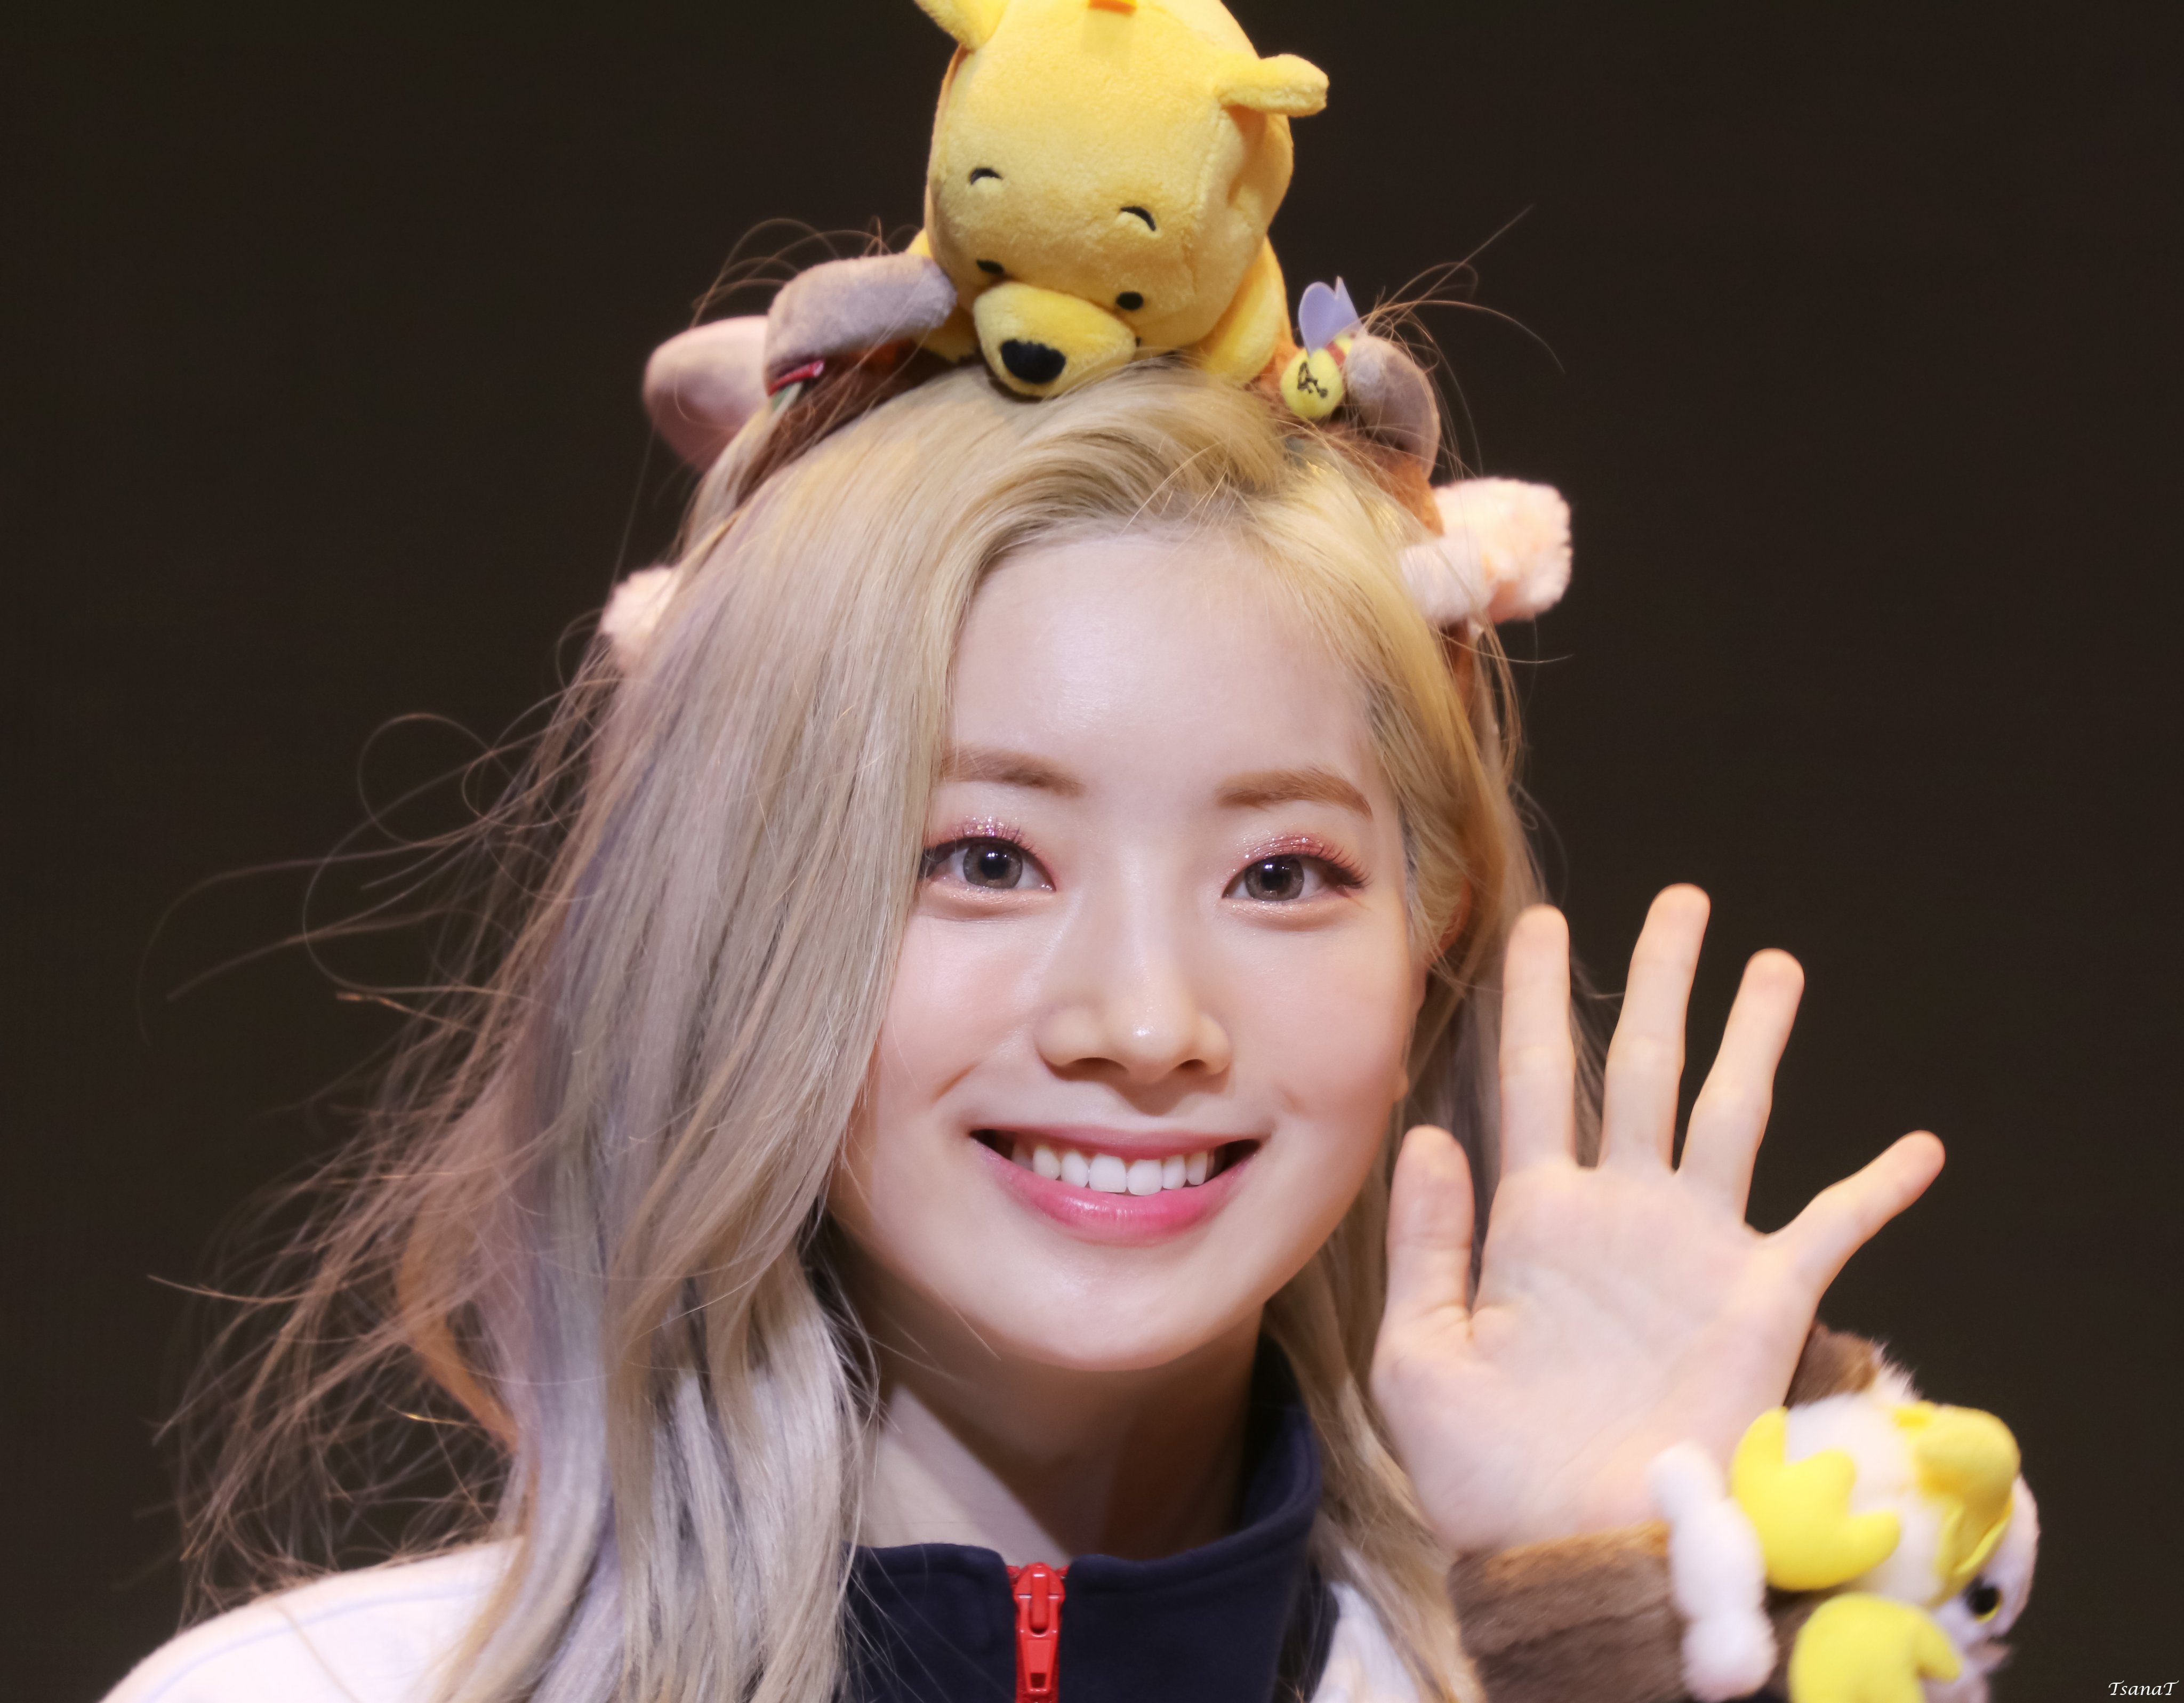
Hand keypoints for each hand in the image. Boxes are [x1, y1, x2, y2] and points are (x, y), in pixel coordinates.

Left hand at [1371, 885, 1942, 1556]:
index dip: (1532, 1002)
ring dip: (1755, 1039)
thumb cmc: (1483, 1471)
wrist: (1567, 1553)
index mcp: (1531, 1220)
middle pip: (1639, 1068)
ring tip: (1775, 963)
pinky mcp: (1759, 1303)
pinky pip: (1830, 1230)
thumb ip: (1424, 1244)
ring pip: (1730, 1114)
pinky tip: (1919, 1147)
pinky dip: (1876, 1189)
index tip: (1534, 923)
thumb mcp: (1419, 1357)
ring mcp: (1693, 1250)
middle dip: (1658, 985)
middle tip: (1678, 903)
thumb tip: (1431, 1131)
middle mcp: (1619, 1215)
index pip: (1529, 1081)